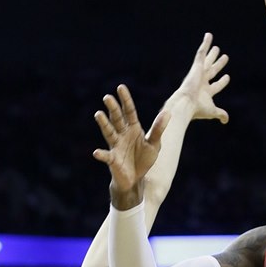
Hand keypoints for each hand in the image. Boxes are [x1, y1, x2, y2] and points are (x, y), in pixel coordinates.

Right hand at [93, 84, 170, 208]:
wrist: (136, 179)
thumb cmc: (144, 160)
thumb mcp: (154, 144)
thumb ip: (159, 129)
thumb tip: (168, 112)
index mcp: (133, 128)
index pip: (129, 111)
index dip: (125, 100)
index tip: (120, 87)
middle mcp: (122, 134)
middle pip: (117, 118)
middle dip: (113, 108)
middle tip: (107, 97)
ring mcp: (116, 146)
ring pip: (109, 132)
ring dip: (104, 124)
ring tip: (98, 114)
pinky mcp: (113, 160)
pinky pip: (106, 156)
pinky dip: (101, 154)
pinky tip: (97, 152)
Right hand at [168, 32, 230, 122]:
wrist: (185, 104)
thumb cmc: (197, 110)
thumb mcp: (212, 111)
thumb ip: (220, 113)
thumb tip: (226, 120)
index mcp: (205, 92)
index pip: (216, 85)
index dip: (222, 81)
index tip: (227, 77)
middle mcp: (201, 82)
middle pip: (212, 71)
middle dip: (217, 65)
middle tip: (224, 57)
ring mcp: (198, 73)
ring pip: (207, 61)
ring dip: (212, 54)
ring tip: (217, 47)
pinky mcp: (196, 66)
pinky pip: (201, 52)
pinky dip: (205, 43)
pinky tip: (209, 35)